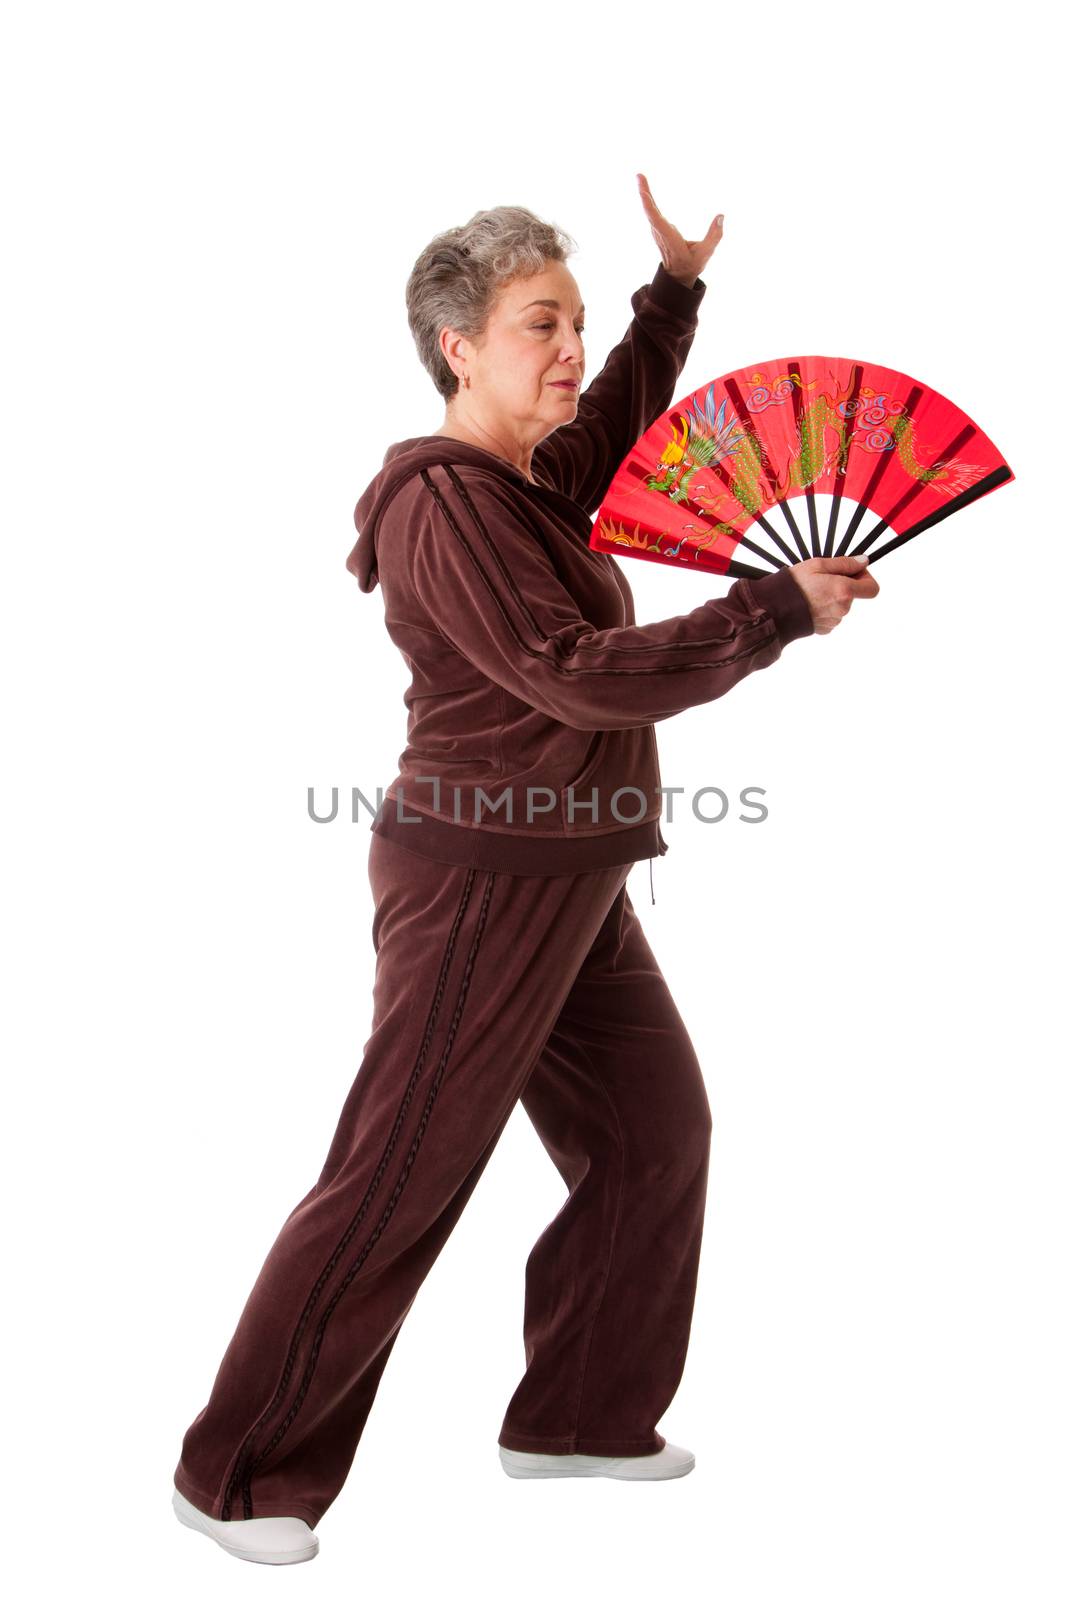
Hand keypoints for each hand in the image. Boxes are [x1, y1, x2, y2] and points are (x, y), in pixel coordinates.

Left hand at [635, 172, 723, 287]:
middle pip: (649, 211)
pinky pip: (651, 211)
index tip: (642, 193)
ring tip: (640, 176)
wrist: (678, 276)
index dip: (649, 207)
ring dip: (644, 193)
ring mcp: (658, 231)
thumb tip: (721, 216)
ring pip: (649, 210)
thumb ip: (715, 235)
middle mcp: (660, 233)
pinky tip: (644, 188)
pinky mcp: (659, 228)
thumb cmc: (692, 265)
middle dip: (644, 193)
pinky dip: (648, 198)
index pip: (657, 221)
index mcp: (670, 239)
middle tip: (639, 176)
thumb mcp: (706, 253)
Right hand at [788, 555, 879, 634]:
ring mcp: (834, 620)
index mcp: (844, 591)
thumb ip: (845, 563)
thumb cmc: (793, 587)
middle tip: (823, 578)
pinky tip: (810, 602)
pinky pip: (831, 615)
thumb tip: (863, 562)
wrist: (774, 610)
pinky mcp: (825, 628)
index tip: (853, 572)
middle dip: (843, 585)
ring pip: (841, 605)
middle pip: (853, 595)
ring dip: (832, 596)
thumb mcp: (818, 565)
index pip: (872, 588)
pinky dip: (824, 607)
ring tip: (813, 591)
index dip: (865, 578)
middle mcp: (842, 608)